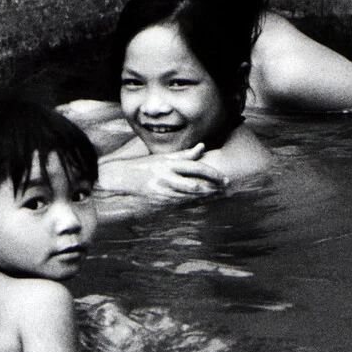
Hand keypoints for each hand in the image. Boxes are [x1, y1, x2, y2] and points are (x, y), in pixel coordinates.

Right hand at [97, 144, 226, 199]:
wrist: (123, 179)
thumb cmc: (143, 166)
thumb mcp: (163, 157)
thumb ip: (184, 154)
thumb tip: (202, 147)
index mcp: (169, 164)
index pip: (197, 168)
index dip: (213, 174)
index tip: (225, 179)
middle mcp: (168, 177)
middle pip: (197, 185)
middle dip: (214, 189)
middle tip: (227, 189)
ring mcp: (164, 191)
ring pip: (192, 197)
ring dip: (208, 197)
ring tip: (220, 196)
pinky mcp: (161, 202)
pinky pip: (183, 204)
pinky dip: (196, 203)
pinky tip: (205, 203)